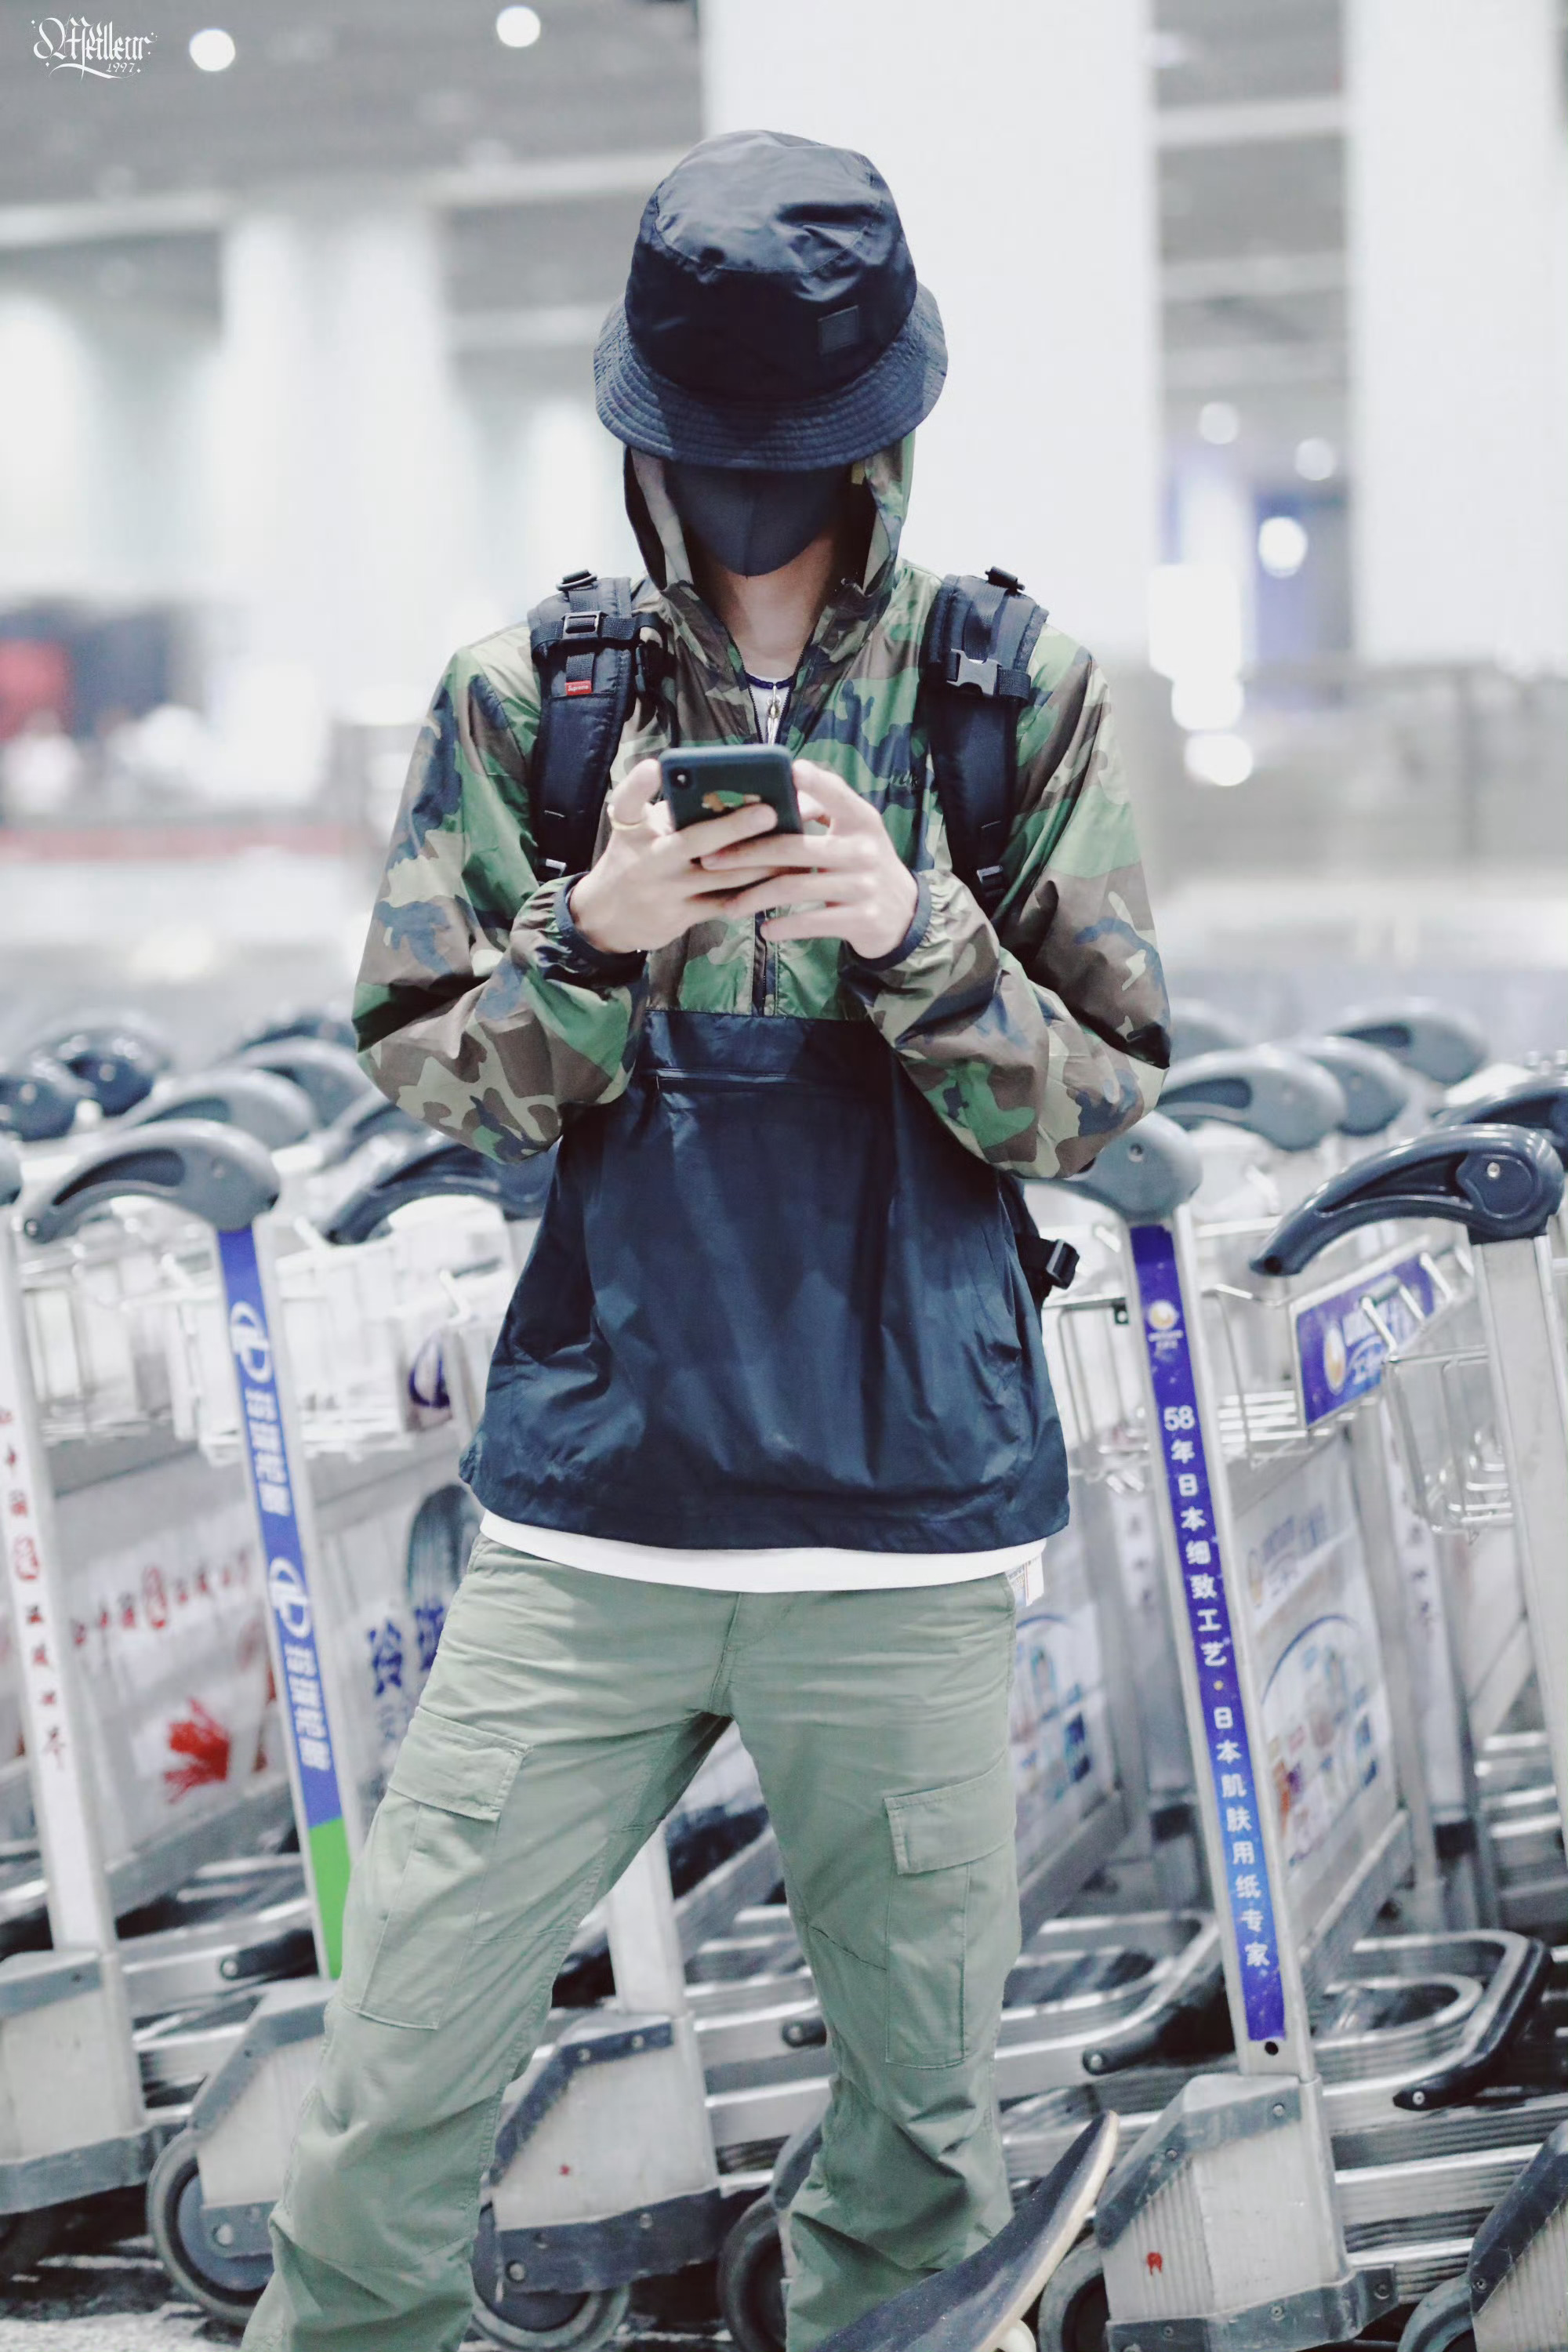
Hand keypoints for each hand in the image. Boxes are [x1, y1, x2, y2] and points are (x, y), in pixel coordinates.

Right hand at [567, 758, 793, 955]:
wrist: (607, 918)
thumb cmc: (636, 859)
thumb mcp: (640, 830)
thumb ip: (672, 811)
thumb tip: (729, 791)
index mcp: (631, 828)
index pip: (628, 801)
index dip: (640, 784)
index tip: (655, 767)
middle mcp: (646, 858)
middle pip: (691, 841)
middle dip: (733, 827)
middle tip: (769, 811)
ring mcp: (663, 891)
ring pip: (720, 875)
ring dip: (760, 861)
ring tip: (794, 844)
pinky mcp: (679, 916)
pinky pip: (724, 902)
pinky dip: (754, 890)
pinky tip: (782, 878)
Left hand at [694, 760, 918, 961]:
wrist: (904, 914)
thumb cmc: (862, 864)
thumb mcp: (854, 832)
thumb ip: (824, 810)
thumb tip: (779, 785)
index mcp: (862, 820)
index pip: (836, 794)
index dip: (814, 782)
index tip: (789, 770)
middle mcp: (864, 849)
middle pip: (794, 848)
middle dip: (745, 854)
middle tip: (710, 862)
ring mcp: (863, 886)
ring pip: (795, 888)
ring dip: (754, 897)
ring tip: (729, 907)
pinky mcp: (860, 918)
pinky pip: (811, 922)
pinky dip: (783, 926)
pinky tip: (764, 929)